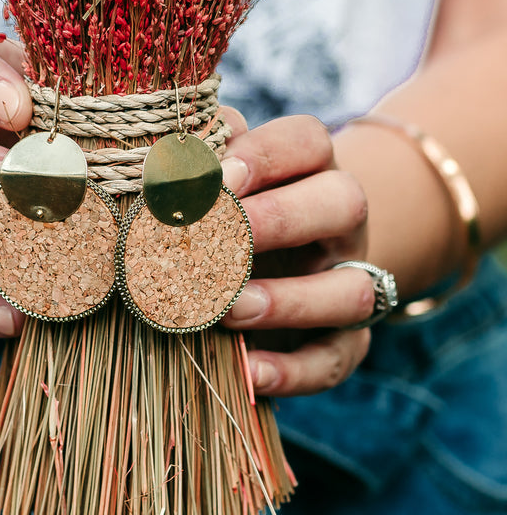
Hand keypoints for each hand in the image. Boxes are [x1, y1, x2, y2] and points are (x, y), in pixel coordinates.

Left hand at [220, 114, 372, 396]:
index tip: (218, 177)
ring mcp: (348, 283)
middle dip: (280, 218)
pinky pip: (335, 360)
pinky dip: (293, 371)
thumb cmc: (228, 213)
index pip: (308, 142)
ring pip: (352, 290)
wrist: (275, 268)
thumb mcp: (216, 180)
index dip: (266, 155)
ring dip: (291, 301)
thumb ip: (196, 159)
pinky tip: (247, 371)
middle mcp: (340, 223)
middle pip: (344, 202)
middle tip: (218, 235)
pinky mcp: (344, 342)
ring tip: (230, 309)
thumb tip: (162, 156)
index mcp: (309, 169)